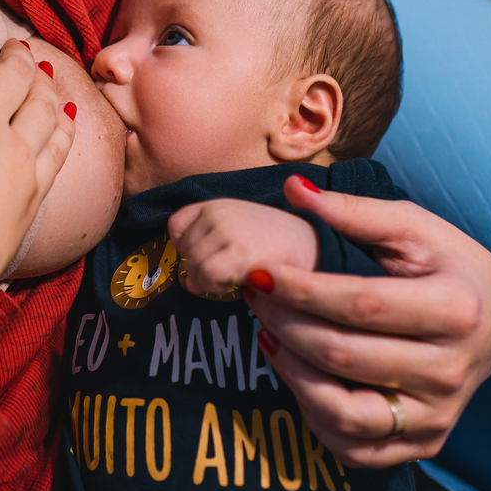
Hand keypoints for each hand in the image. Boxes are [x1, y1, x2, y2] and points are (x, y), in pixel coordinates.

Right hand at [0, 4, 75, 375]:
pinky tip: (65, 118)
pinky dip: (64, 124)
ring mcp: (12, 154)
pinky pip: (58, 145)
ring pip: (42, 102)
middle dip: (16, 51)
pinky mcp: (32, 191)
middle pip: (11, 70)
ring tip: (44, 71)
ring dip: (45, 81)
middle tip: (18, 45)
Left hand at [167, 198, 317, 294]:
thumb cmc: (275, 245)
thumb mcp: (237, 235)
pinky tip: (238, 282)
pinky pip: (208, 276)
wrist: (314, 246)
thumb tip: (189, 284)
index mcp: (216, 204)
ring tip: (237, 275)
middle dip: (200, 268)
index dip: (187, 246)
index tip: (209, 255)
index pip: (176, 225)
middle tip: (229, 271)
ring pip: (193, 265)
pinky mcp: (239, 251)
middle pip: (184, 250)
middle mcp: (218, 211)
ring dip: (210, 280)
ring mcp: (228, 229)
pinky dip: (216, 286)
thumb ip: (209, 252)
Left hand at [246, 175, 490, 467]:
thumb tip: (293, 188)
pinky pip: (353, 448)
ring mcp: (439, 415)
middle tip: (254, 296)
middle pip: (342, 356)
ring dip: (290, 371)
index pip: (359, 305)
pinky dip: (312, 415)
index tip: (259, 272)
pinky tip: (295, 371)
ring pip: (342, 413)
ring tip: (268, 332)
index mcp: (457, 309)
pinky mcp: (424, 443)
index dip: (300, 290)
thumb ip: (353, 212)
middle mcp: (453, 371)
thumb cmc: (445, 264)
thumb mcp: (412, 227)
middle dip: (284, 322)